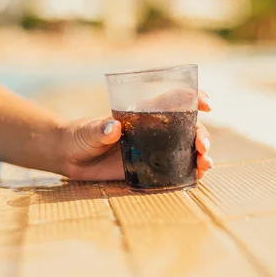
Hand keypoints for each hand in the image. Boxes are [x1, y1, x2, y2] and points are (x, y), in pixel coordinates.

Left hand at [61, 90, 212, 180]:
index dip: (193, 98)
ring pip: (185, 150)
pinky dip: (189, 173)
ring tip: (205, 165)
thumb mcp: (87, 131)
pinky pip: (174, 171)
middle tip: (203, 146)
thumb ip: (100, 130)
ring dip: (200, 155)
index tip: (205, 103)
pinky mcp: (148, 169)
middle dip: (201, 134)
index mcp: (143, 114)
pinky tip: (197, 178)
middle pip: (187, 128)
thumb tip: (113, 128)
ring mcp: (152, 150)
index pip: (174, 101)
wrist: (69, 156)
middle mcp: (153, 130)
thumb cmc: (79, 136)